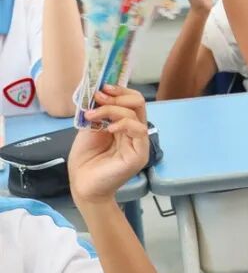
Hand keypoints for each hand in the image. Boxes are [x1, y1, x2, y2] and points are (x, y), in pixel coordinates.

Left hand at [69, 86, 148, 206]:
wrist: (83, 185)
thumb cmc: (85, 160)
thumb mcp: (89, 130)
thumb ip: (98, 114)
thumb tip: (99, 93)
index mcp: (125, 124)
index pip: (131, 101)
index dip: (119, 91)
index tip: (101, 87)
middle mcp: (135, 131)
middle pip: (138, 103)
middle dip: (117, 96)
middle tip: (98, 97)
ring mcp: (139, 142)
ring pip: (136, 114)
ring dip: (112, 109)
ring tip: (92, 115)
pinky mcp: (140, 154)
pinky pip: (138, 130)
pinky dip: (124, 124)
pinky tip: (109, 129)